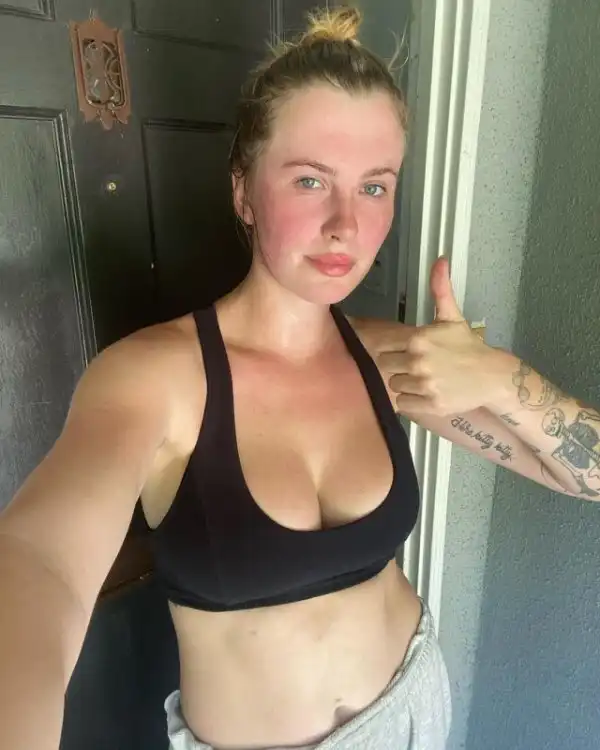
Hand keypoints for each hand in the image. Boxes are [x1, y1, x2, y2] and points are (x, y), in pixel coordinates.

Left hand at [375, 258, 501, 416]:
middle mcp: (418, 362)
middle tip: (415, 366)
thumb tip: (440, 259)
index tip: (402, 351)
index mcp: (418, 339)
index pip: (383, 346)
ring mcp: (425, 385)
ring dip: (404, 384)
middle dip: (397, 366)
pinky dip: (411, 401)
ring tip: (423, 379)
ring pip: (394, 386)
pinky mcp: (431, 404)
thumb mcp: (451, 317)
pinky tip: (425, 393)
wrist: (492, 376)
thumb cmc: (467, 346)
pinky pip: (403, 404)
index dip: (392, 349)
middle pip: (386, 367)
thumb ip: (440, 289)